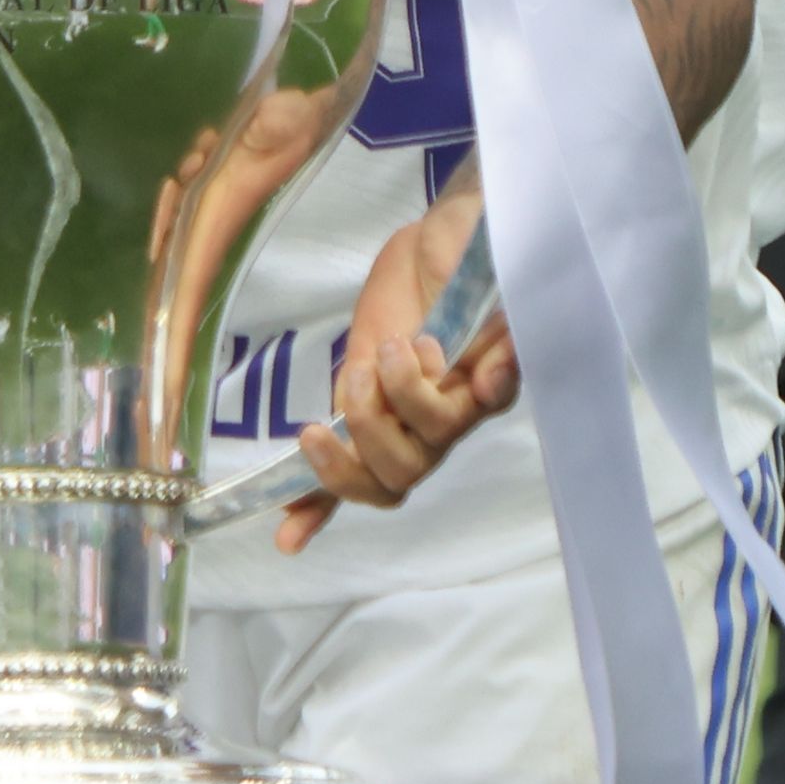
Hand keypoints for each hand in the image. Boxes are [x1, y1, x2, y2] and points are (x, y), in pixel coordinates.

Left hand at [276, 176, 517, 552]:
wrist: (429, 246)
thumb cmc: (459, 250)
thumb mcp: (475, 262)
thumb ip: (489, 308)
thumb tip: (495, 376)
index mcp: (484, 386)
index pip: (469, 422)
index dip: (440, 401)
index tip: (440, 355)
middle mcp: (449, 418)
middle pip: (415, 462)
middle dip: (387, 413)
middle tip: (382, 352)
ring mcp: (405, 426)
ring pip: (383, 479)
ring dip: (351, 447)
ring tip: (348, 382)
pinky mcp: (365, 419)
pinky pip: (346, 482)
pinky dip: (317, 510)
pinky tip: (289, 537)